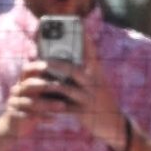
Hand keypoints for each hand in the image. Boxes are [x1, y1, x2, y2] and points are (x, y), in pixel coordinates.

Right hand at [2, 61, 67, 137]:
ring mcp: (14, 103)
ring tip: (62, 106)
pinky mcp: (14, 116)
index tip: (48, 66)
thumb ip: (49, 85)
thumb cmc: (33, 108)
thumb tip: (70, 72)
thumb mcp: (38, 94)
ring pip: (31, 102)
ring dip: (48, 104)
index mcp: (23, 82)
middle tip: (61, 87)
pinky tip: (54, 119)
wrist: (14, 127)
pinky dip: (42, 118)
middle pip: (30, 85)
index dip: (36, 66)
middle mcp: (17, 90)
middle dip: (46, 85)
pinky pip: (28, 116)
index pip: (26, 70)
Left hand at [39, 32, 127, 147]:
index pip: (90, 53)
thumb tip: (63, 61)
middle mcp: (94, 83)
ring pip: (66, 88)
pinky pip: (62, 107)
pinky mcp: (83, 112)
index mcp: (97, 73)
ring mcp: (88, 98)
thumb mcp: (97, 83)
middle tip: (41, 60)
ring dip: (48, 84)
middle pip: (73, 70)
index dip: (82, 40)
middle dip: (55, 64)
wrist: (114, 124)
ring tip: (35, 80)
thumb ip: (84, 72)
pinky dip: (50, 104)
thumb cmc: (101, 100)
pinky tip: (39, 101)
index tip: (75, 27)